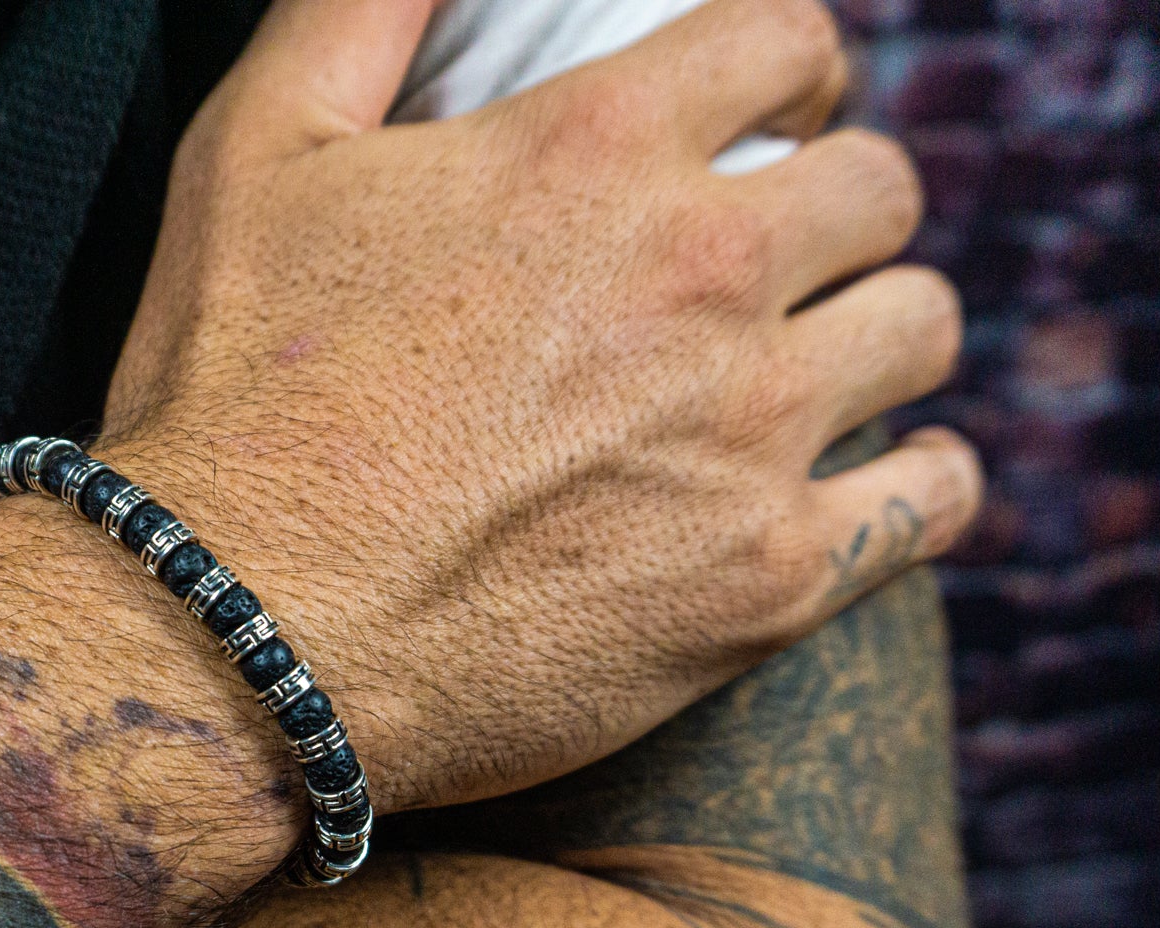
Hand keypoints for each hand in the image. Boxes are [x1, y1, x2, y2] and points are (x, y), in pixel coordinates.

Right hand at [104, 0, 980, 811]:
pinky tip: (887, 479)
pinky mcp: (764, 580)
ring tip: (829, 363)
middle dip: (840, 200)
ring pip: (923, 328)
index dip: (791, 67)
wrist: (237, 633)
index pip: (786, 39)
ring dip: (883, 329)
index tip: (774, 114)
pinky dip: (922, 481)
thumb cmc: (229, 394)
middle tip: (793, 249)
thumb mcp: (255, 150)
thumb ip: (362, 9)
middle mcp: (705, 274)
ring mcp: (749, 431)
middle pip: (880, 186)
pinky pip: (930, 502)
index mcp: (597, 149)